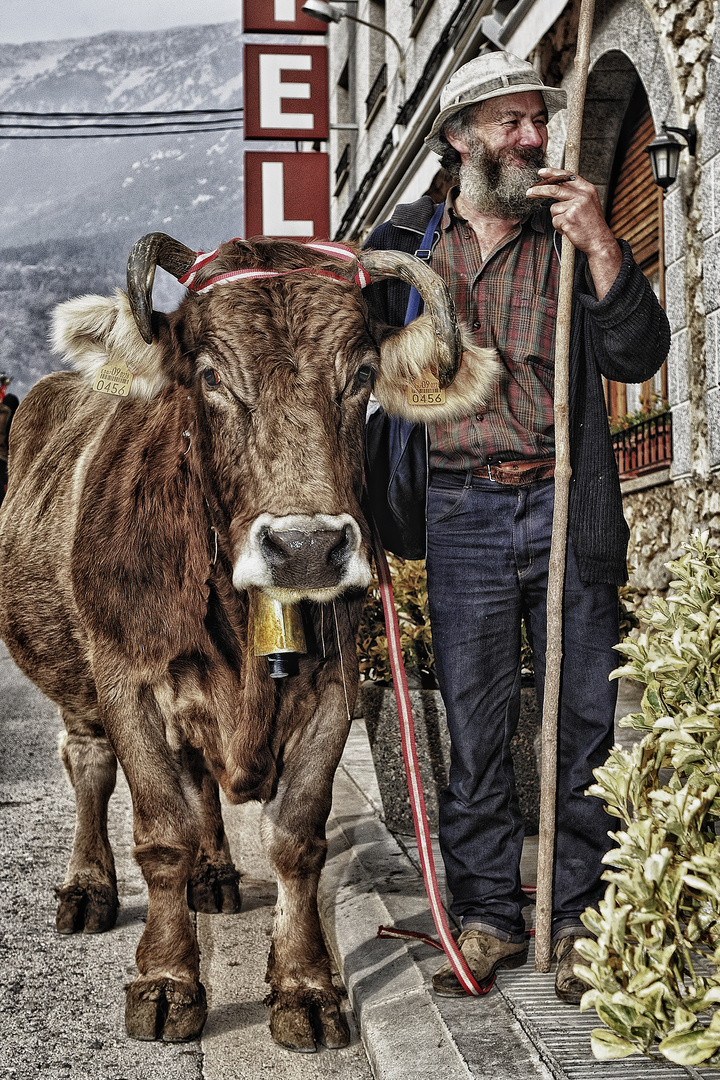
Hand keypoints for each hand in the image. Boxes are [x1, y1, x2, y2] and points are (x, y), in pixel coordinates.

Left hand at [526, 168, 621, 298]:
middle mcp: (582, 196)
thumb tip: (556, 186)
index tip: (541, 173)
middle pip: (555, 189)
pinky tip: (569, 229)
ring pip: (554, 208)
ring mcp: (575, 207)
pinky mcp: (568, 219)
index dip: (552, 173)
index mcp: (588, 189)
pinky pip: (555, 220)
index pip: (567, 176)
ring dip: (557, 218)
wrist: (600, 241)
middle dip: (539, 190)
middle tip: (528, 192)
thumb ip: (575, 193)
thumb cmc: (592, 224)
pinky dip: (559, 227)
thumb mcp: (588, 203)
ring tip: (569, 223)